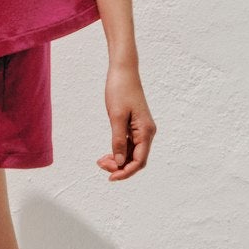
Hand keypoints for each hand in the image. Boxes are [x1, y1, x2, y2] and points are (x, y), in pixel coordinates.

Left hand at [96, 61, 154, 180]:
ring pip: (132, 153)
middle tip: (101, 166)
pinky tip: (107, 154)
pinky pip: (129, 144)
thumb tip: (119, 162)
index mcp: (146, 131)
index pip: (139, 160)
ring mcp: (142, 129)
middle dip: (120, 167)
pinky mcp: (135, 125)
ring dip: (118, 160)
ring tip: (101, 162)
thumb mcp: (116, 116)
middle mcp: (147, 132)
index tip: (110, 177)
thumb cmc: (120, 90)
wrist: (123, 70)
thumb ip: (118, 141)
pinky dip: (119, 151)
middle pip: (136, 159)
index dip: (125, 172)